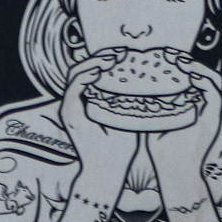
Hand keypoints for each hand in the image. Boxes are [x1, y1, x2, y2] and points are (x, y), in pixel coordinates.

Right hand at [58, 51, 138, 187]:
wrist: (107, 170)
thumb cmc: (121, 146)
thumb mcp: (130, 115)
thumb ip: (132, 99)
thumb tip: (152, 81)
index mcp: (91, 99)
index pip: (93, 70)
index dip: (106, 58)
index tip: (125, 52)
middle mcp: (78, 100)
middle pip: (83, 68)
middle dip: (100, 56)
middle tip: (120, 52)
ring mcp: (71, 107)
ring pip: (75, 74)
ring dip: (92, 63)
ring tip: (111, 58)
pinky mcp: (68, 114)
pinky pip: (72, 89)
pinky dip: (84, 78)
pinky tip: (98, 72)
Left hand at [143, 51, 221, 188]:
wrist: (175, 172)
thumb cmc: (162, 150)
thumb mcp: (152, 119)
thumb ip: (148, 104)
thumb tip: (129, 88)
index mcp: (191, 104)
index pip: (190, 77)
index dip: (179, 64)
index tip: (163, 55)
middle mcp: (204, 106)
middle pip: (203, 74)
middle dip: (188, 61)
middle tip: (171, 54)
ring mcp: (211, 111)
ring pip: (213, 79)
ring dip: (197, 67)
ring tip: (181, 61)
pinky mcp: (215, 118)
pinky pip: (214, 92)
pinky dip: (204, 80)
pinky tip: (190, 75)